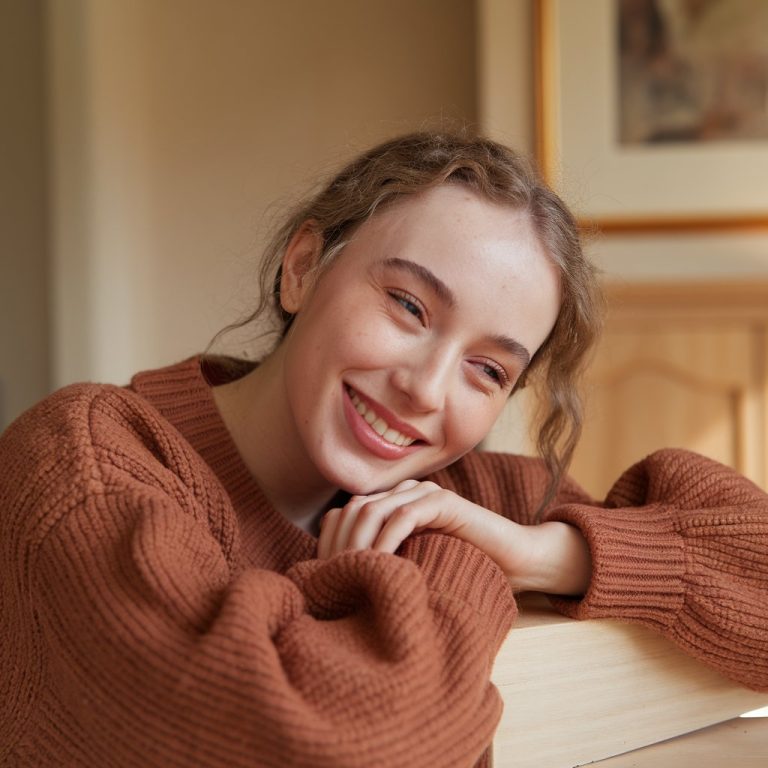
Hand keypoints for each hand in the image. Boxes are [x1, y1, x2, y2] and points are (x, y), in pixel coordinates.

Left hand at [317, 480, 591, 595]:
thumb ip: (383, 560)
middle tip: (335, 578)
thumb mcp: (413, 565)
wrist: (514, 562)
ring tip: (353, 575)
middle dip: (341, 544)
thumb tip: (339, 576)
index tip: (326, 575)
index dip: (333, 541)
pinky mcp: (443, 502)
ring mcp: (424, 493)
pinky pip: (403, 516)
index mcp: (395, 503)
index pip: (348, 512)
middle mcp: (406, 492)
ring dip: (359, 544)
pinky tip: (381, 566)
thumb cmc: (461, 569)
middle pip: (356, 509)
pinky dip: (387, 541)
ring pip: (374, 510)